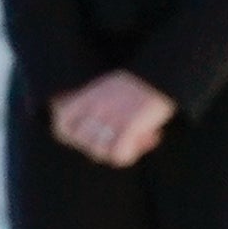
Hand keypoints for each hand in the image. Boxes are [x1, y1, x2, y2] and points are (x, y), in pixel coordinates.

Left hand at [50, 69, 176, 169]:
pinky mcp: (129, 125)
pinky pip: (119, 155)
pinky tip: (151, 137)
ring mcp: (110, 117)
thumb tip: (73, 120)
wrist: (165, 73)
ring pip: (100, 153)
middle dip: (102, 147)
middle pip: (83, 145)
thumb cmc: (136, 82)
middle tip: (124, 138)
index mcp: (85, 97)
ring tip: (141, 136)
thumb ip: (86, 103)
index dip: (74, 139)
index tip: (95, 138)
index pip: (62, 128)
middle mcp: (94, 108)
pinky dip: (134, 153)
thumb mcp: (103, 87)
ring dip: (121, 150)